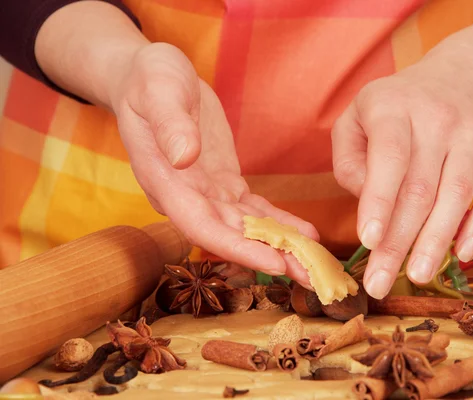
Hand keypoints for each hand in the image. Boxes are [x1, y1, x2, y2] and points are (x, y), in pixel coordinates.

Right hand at [109, 43, 317, 284]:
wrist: (151, 79)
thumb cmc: (149, 80)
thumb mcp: (158, 90)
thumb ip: (171, 124)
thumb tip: (185, 157)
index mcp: (165, 181)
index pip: (201, 226)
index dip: (237, 248)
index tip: (274, 263)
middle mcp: (185, 197)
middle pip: (229, 237)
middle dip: (269, 256)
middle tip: (310, 276)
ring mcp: (205, 193)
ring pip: (245, 229)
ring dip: (280, 246)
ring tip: (315, 263)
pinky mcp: (223, 183)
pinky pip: (253, 210)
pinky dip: (279, 222)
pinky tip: (305, 233)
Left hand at [332, 59, 472, 298]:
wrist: (465, 76)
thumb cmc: (398, 107)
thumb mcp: (357, 117)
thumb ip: (348, 159)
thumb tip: (366, 203)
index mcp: (393, 108)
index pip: (389, 158)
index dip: (379, 201)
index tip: (368, 240)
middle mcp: (436, 118)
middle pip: (419, 189)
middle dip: (398, 242)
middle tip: (380, 283)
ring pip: (455, 196)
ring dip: (436, 243)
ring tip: (418, 277)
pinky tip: (463, 254)